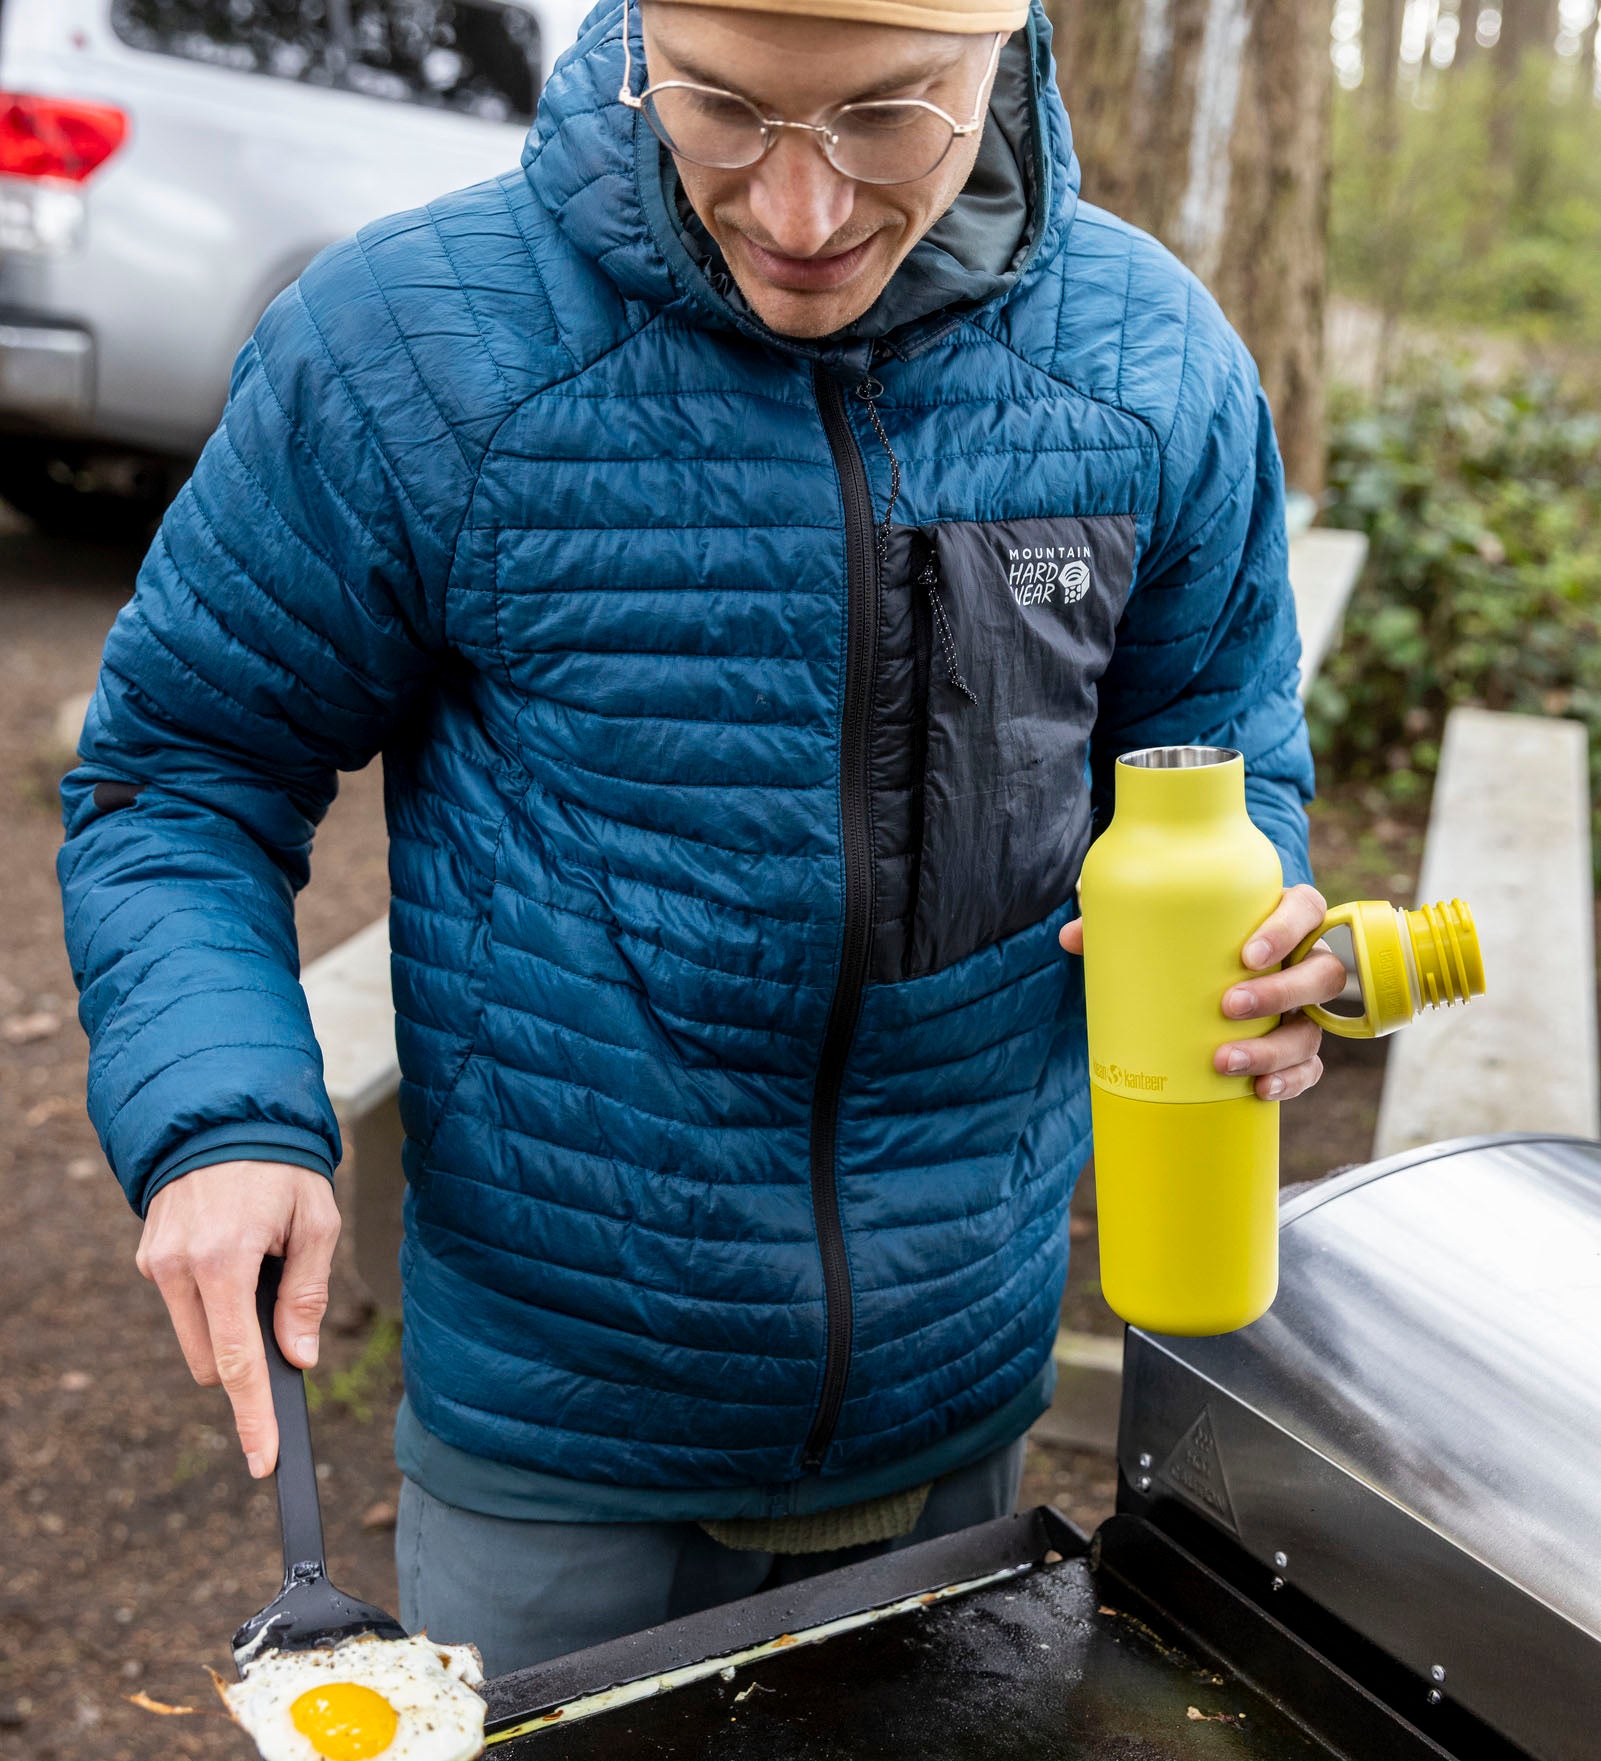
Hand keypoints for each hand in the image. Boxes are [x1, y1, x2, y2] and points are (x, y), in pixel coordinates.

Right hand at [135, 1162, 340, 1477]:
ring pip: (194, 1336)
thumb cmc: (281, 1168)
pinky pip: (183, 1303)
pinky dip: (210, 1297)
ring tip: (258, 1262)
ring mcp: (156, 1263)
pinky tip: (232, 1251)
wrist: (224, 1116)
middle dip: (246, 1356)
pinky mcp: (148, 1255)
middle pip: (212, 1361)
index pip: (237, 1362)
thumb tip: (299, 1357)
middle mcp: (179, 1267)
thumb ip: (306, 1294)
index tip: (263, 1460)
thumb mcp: (315, 1222)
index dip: (253, 1417)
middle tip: (282, 1309)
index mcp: (224, 1261)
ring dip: (227, 1324)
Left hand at [1059, 883, 1346, 1101]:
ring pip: (1313, 1028)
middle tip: (1228, 1006)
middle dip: (1279, 993)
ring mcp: (1305, 1009)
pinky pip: (1309, 1068)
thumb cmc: (1184, 944)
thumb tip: (1072, 937)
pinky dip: (1290, 1082)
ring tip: (1225, 1062)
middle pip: (1321, 973)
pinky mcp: (1299, 1049)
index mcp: (1280, 918)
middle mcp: (1302, 962)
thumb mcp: (1156, 928)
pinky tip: (1259, 1091)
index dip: (1287, 928)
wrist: (1196, 983)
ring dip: (1276, 1048)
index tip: (1247, 953)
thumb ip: (1117, 924)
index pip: (1306, 909)